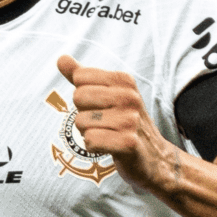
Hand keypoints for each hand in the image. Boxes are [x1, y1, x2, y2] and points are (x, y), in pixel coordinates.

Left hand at [57, 55, 170, 190]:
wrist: (155, 158)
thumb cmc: (124, 122)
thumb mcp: (107, 93)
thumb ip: (83, 76)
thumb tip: (61, 58)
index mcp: (124, 80)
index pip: (80, 77)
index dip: (83, 95)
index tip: (100, 105)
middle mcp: (129, 97)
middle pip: (78, 97)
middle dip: (84, 113)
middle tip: (103, 123)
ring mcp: (130, 120)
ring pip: (80, 121)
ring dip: (88, 132)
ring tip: (108, 134)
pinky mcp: (128, 143)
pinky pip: (90, 140)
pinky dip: (93, 147)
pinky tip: (109, 147)